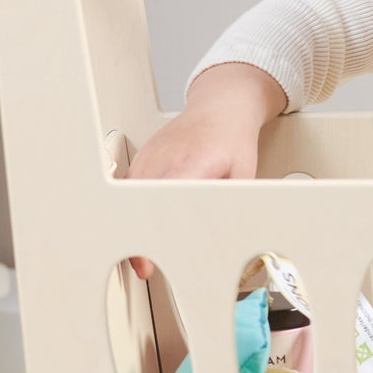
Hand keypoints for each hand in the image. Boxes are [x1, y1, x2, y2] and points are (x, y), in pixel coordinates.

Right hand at [122, 63, 284, 278]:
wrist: (221, 107)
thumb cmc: (232, 139)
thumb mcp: (244, 175)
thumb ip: (232, 204)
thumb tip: (227, 236)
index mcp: (191, 164)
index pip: (163, 202)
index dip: (154, 232)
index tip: (149, 258)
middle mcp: (163, 159)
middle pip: (139, 204)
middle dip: (138, 237)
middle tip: (142, 266)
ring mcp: (149, 156)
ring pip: (128, 196)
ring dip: (131, 224)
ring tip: (138, 253)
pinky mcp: (142, 157)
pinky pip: (129, 186)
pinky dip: (130, 207)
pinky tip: (137, 224)